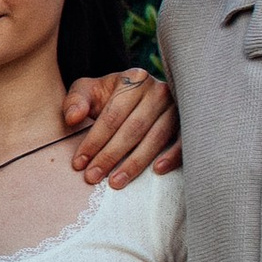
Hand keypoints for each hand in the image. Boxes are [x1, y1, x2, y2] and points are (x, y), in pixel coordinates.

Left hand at [63, 66, 179, 185]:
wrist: (137, 92)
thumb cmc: (109, 94)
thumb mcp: (88, 91)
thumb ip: (75, 101)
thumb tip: (73, 118)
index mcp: (133, 79)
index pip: (112, 115)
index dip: (94, 141)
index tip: (78, 163)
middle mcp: (158, 91)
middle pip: (133, 129)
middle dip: (110, 156)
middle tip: (93, 177)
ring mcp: (176, 106)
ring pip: (156, 137)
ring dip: (135, 162)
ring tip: (116, 182)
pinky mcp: (188, 121)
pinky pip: (182, 140)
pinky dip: (172, 155)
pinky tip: (157, 170)